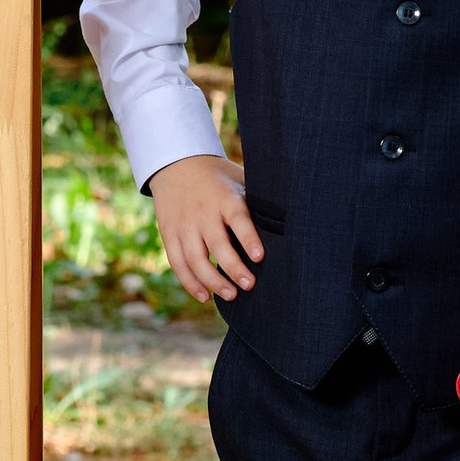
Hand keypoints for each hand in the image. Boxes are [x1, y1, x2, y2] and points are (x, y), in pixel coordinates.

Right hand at [150, 152, 264, 303]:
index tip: (260, 257)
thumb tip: (290, 221)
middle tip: (249, 285)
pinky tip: (206, 296)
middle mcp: (202, 212)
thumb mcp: (238, 180)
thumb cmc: (219, 178)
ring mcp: (183, 225)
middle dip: (232, 267)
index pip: (238, 219)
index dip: (248, 238)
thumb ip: (256, 201)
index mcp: (224, 198)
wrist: (176, 164)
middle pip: (216, 244)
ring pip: (195, 258)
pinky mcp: (169, 234)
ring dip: (212, 280)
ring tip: (231, 295)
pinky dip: (190, 282)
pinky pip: (178, 263)